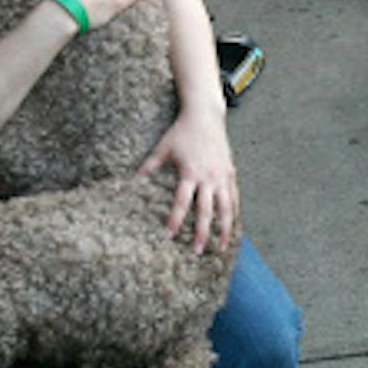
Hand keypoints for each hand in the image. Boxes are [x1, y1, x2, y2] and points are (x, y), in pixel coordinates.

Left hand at [139, 110, 238, 253]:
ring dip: (224, 229)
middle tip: (197, 251)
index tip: (168, 237)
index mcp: (190, 172)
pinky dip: (234, 213)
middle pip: (206, 211)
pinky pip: (234, 197)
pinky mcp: (230, 173)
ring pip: (226, 208)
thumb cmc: (182, 131)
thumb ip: (149, 165)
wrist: (205, 115)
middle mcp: (208, 177)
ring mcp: (222, 176)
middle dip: (202, 233)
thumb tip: (133, 179)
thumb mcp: (163, 147)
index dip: (175, 220)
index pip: (181, 202)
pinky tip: (232, 227)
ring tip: (221, 247)